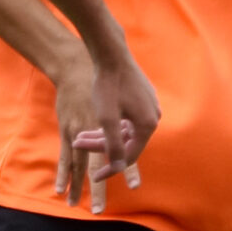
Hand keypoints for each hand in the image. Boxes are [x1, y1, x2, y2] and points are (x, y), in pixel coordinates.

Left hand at [52, 51, 158, 211]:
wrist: (111, 53)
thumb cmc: (107, 85)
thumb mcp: (106, 118)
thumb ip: (113, 144)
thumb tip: (119, 166)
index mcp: (147, 125)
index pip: (129, 157)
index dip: (110, 168)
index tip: (94, 177)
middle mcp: (152, 117)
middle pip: (126, 143)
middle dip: (100, 146)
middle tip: (78, 144)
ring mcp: (148, 106)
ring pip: (124, 130)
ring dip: (102, 135)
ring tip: (80, 135)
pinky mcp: (143, 97)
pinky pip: (127, 119)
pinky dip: (111, 123)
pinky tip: (94, 124)